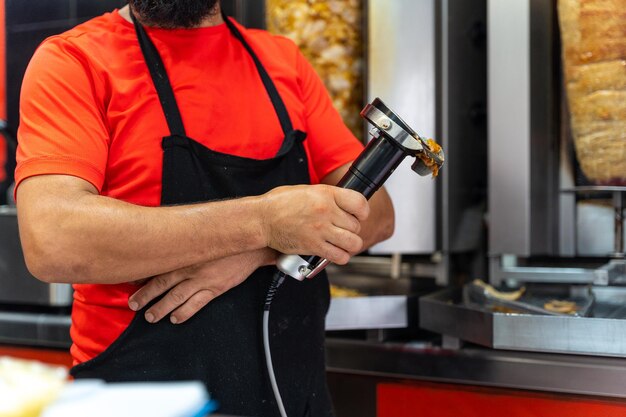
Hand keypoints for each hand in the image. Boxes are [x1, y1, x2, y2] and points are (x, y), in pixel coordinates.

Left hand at [128, 249, 275, 323]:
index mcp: (186, 252)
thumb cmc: (228, 239)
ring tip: (150, 317)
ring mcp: (203, 279)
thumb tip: (171, 247)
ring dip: (161, 307)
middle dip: (145, 295)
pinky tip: (175, 318)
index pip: (159, 265)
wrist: (251, 244)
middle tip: (133, 305)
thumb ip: (187, 243)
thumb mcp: (204, 237)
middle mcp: (190, 266)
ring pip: (176, 296)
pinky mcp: (215, 288)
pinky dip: (184, 312)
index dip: (143, 275)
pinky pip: (196, 303)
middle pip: (162, 283)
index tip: (130, 283)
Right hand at [260, 184, 368, 264]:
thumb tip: (343, 204)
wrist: (261, 219)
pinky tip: (335, 252)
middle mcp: (326, 211)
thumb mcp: (307, 190)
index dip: (363, 212)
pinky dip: (341, 257)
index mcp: (326, 194)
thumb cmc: (279, 203)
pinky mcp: (314, 246)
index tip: (359, 215)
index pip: (360, 203)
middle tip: (342, 230)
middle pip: (356, 225)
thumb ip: (327, 196)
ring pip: (353, 242)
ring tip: (343, 243)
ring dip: (350, 245)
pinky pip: (339, 256)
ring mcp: (320, 230)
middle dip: (352, 229)